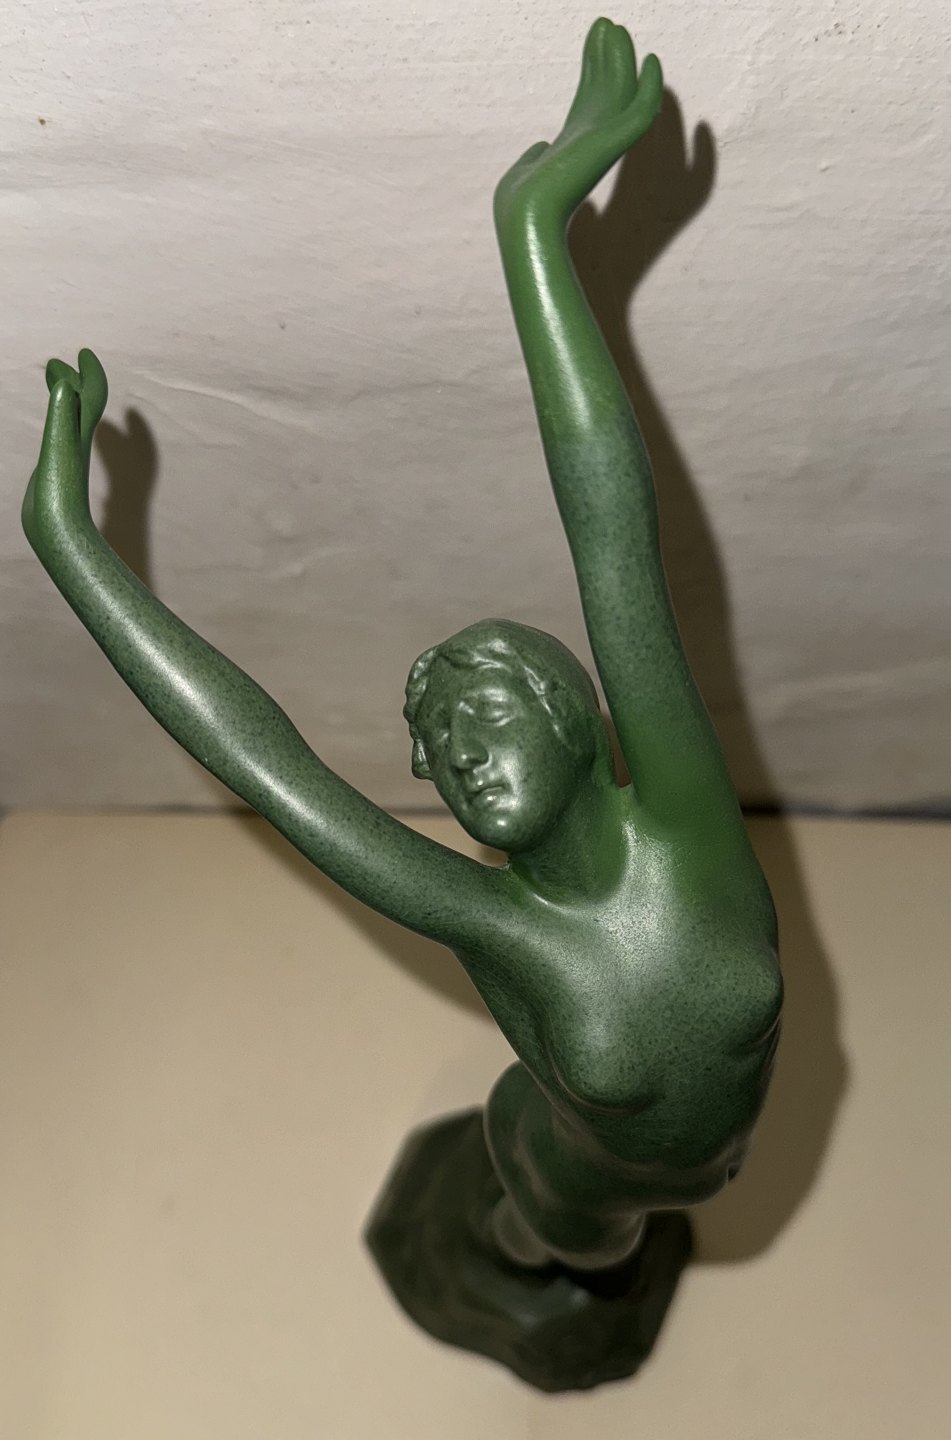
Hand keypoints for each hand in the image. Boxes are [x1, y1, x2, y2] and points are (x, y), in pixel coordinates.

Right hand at [23, 349, 107, 541]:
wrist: (58, 536)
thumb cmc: (58, 498)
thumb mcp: (57, 451)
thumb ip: (62, 418)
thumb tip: (67, 384)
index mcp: (79, 435)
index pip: (92, 395)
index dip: (89, 373)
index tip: (83, 354)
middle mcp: (77, 443)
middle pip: (82, 404)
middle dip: (74, 381)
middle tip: (60, 364)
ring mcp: (68, 458)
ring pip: (72, 421)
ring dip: (67, 400)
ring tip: (56, 384)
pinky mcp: (59, 472)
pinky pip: (63, 439)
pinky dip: (59, 425)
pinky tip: (52, 429)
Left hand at [494, 18, 661, 232]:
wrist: (526, 220)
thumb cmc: (519, 209)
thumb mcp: (522, 174)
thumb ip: (534, 157)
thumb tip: (541, 147)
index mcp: (572, 150)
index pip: (588, 104)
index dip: (593, 72)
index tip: (595, 46)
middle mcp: (592, 143)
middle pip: (605, 91)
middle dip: (606, 58)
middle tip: (604, 25)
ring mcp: (605, 142)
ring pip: (623, 93)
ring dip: (622, 59)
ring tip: (614, 27)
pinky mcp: (616, 143)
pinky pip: (642, 110)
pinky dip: (651, 87)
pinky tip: (652, 62)